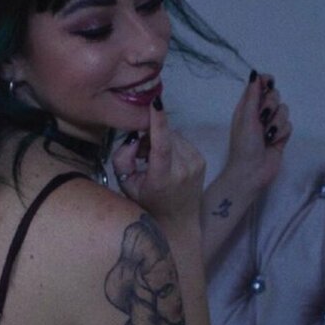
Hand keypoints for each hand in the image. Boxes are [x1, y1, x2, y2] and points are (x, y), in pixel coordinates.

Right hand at [111, 99, 205, 225]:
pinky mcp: (201, 160)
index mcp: (163, 178)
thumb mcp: (126, 185)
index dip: (158, 122)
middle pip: (166, 136)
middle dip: (151, 137)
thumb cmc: (147, 204)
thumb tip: (134, 140)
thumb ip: (123, 160)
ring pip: (174, 135)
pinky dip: (172, 145)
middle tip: (141, 153)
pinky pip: (182, 141)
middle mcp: (183, 169)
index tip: (155, 102)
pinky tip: (167, 161)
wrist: (178, 222)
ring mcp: (196, 164)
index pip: (162, 146)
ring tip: (153, 159)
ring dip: (161, 140)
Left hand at [224, 71, 292, 191]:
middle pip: (274, 96)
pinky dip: (282, 133)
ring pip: (284, 110)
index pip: (259, 86)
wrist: (252, 172)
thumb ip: (252, 95)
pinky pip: (289, 125)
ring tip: (267, 135)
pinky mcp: (281, 136)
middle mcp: (259, 114)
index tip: (270, 83)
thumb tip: (255, 74)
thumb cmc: (244, 145)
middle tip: (263, 117)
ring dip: (276, 122)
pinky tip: (274, 142)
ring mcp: (271, 125)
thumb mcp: (246, 117)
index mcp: (246, 107)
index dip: (266, 82)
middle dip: (271, 105)